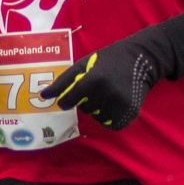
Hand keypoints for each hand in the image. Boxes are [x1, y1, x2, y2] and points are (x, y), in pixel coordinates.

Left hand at [40, 32, 169, 130]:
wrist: (140, 60)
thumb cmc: (105, 61)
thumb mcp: (82, 65)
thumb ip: (63, 81)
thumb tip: (43, 96)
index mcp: (94, 79)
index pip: (71, 98)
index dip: (66, 101)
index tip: (65, 102)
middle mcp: (108, 93)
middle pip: (85, 109)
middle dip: (85, 102)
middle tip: (94, 90)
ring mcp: (122, 103)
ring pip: (98, 118)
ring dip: (97, 111)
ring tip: (104, 96)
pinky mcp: (132, 111)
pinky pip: (112, 124)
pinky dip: (109, 119)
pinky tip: (111, 105)